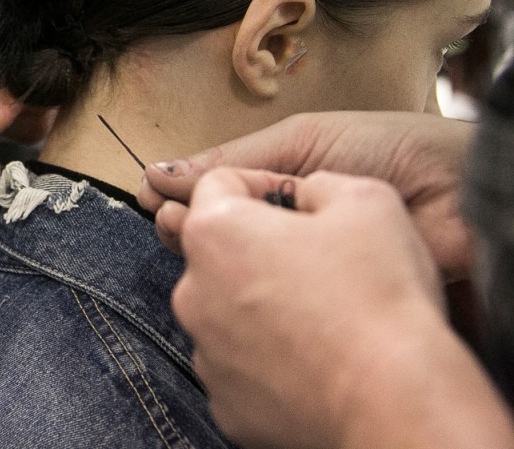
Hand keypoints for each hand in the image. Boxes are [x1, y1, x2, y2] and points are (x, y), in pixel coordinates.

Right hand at [138, 111, 474, 277]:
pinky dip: (239, 292)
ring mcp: (301, 267)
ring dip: (204, 253)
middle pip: (217, 234)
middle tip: (169, 220)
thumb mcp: (303, 139)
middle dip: (185, 224)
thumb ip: (234, 159)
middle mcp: (285, 227)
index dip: (179, 195)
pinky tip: (220, 279)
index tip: (150, 195)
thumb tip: (162, 171)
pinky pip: (268, 302)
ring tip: (184, 237)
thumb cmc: (393, 150)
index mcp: (280, 181)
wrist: (461, 194)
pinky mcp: (319, 302)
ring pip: (234, 269)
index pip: (215, 193)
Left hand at [173, 168, 512, 448]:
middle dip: (261, 250)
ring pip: (228, 313)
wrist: (397, 404)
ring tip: (325, 319)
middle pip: (219, 253)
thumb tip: (307, 195)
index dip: (263, 184)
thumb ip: (320, 184)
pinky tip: (317, 362)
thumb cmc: (381, 297)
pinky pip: (242, 368)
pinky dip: (271, 361)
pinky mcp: (225, 405)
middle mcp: (192, 292)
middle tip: (320, 264)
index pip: (219, 184)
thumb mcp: (368, 200)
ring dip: (264, 307)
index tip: (297, 204)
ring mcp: (205, 353)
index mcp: (214, 232)